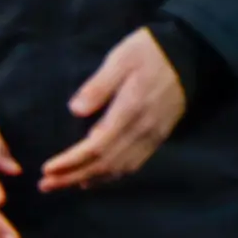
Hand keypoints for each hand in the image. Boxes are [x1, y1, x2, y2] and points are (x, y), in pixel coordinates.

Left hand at [42, 29, 187, 192]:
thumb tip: (75, 110)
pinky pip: (134, 164)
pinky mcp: (159, 137)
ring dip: (90, 180)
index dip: (71, 161)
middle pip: (105, 164)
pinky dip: (111, 176)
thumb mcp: (121, 58)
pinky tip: (95, 178)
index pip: (96, 147)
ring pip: (119, 169)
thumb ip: (99, 85)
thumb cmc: (150, 52)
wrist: (191, 55)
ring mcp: (153, 136)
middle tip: (46, 184)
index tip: (47, 169)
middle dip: (73, 177)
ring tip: (64, 185)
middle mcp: (142, 129)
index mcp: (130, 110)